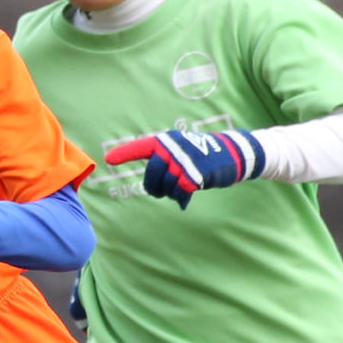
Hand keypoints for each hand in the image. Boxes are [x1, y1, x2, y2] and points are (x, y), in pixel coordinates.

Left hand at [104, 128, 264, 208]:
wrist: (234, 153)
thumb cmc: (203, 155)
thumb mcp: (182, 150)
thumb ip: (164, 159)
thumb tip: (151, 183)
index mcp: (167, 141)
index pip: (142, 147)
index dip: (124, 153)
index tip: (108, 159)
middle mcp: (172, 149)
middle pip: (151, 175)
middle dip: (154, 187)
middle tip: (160, 192)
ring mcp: (183, 162)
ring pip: (165, 187)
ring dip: (170, 193)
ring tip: (180, 190)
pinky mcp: (194, 175)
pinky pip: (179, 194)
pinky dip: (181, 200)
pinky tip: (184, 202)